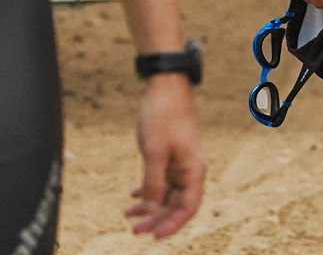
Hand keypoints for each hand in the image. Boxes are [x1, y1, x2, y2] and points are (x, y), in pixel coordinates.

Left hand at [125, 74, 205, 238]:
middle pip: (176, 204)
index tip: (154, 236)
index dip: (172, 224)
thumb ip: (153, 184)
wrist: (165, 86)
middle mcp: (191, 169)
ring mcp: (181, 163)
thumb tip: (152, 210)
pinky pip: (161, 180)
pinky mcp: (171, 156)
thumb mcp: (154, 153)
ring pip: (166, 194)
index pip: (187, 208)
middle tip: (134, 230)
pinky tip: (133, 195)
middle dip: (156, 218)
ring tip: (128, 214)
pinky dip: (148, 189)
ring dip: (149, 206)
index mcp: (194, 170)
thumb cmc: (163, 116)